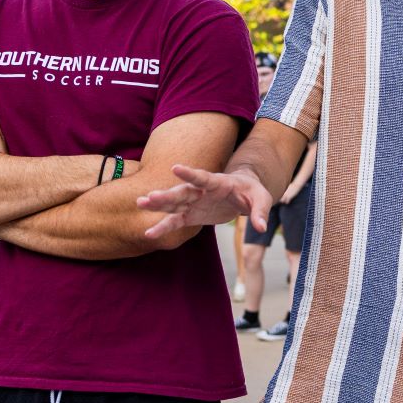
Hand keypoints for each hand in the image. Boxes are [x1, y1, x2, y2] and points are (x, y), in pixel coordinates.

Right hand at [136, 165, 270, 238]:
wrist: (241, 193)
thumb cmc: (251, 192)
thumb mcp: (261, 199)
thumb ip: (260, 212)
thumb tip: (261, 227)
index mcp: (218, 182)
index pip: (203, 177)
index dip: (190, 173)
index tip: (175, 168)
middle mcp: (201, 191)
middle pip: (182, 192)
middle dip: (167, 196)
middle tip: (149, 197)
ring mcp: (194, 202)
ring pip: (174, 204)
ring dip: (158, 205)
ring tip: (140, 204)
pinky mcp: (191, 214)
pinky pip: (175, 221)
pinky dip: (163, 227)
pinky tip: (149, 233)